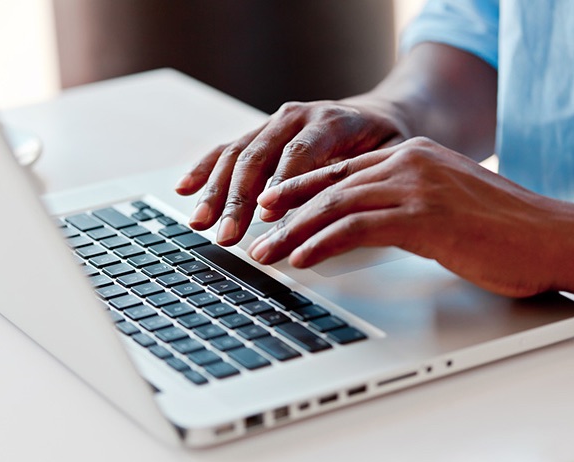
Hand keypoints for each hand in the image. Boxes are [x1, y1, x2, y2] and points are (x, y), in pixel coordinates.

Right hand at [174, 98, 405, 245]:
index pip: (298, 153)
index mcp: (330, 120)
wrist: (380, 116)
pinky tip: (186, 187)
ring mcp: (275, 123)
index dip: (280, 184)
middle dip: (237, 198)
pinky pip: (227, 149)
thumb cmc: (386, 142)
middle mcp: (297, 117)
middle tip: (226, 233)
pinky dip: (205, 168)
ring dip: (215, 190)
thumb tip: (328, 217)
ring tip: (200, 221)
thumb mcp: (387, 159)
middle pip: (258, 156)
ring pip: (237, 154)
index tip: (264, 215)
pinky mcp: (262, 134)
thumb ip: (358, 181)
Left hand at [247, 137, 572, 298]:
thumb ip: (405, 204)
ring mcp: (415, 186)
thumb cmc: (502, 227)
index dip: (301, 188)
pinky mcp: (422, 217)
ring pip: (335, 205)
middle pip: (329, 186)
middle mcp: (408, 163)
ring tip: (266, 253)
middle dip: (287, 212)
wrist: (550, 236)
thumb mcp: (445, 203)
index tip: (272, 204)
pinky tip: (302, 258)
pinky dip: (323, 243)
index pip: (341, 170)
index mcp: (412, 155)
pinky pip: (357, 228)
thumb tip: (366, 224)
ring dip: (294, 232)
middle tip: (256, 232)